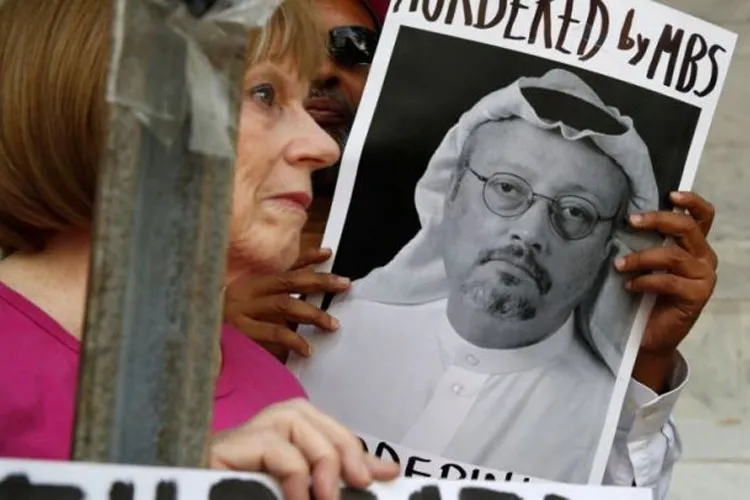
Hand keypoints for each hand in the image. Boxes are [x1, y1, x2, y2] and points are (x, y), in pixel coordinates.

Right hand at [209, 399, 399, 499]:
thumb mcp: (302, 493)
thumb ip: (333, 482)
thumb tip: (382, 472)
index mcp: (271, 445)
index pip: (317, 425)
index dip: (351, 444)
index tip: (384, 474)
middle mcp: (251, 435)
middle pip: (304, 413)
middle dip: (341, 446)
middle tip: (360, 484)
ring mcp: (233, 441)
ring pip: (290, 418)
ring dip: (320, 456)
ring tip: (327, 497)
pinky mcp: (218, 452)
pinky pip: (270, 443)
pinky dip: (294, 471)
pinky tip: (298, 499)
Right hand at [224, 247, 350, 357]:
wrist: (187, 333)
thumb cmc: (217, 323)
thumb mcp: (243, 306)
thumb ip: (268, 304)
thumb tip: (299, 310)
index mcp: (250, 284)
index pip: (283, 267)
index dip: (307, 258)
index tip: (328, 252)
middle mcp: (248, 292)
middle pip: (290, 281)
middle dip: (320, 281)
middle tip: (344, 283)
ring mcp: (244, 311)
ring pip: (285, 305)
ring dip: (313, 312)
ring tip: (332, 323)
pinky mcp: (242, 332)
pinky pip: (273, 334)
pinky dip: (294, 340)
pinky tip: (307, 348)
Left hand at [614, 192, 717, 389]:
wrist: (648, 334)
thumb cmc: (644, 294)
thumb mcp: (646, 263)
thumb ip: (646, 242)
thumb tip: (623, 218)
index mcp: (693, 245)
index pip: (702, 216)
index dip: (690, 201)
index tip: (669, 193)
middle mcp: (703, 257)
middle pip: (687, 227)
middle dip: (657, 220)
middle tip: (630, 220)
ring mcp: (703, 277)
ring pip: (673, 255)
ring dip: (641, 257)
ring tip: (619, 264)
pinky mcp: (697, 296)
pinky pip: (669, 281)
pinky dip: (645, 280)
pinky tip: (629, 285)